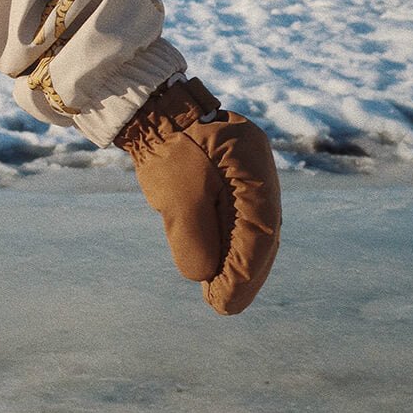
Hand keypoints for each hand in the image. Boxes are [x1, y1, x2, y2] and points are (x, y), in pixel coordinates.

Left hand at [115, 77, 280, 314]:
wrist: (150, 108)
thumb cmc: (163, 148)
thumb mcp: (176, 197)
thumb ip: (195, 237)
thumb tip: (205, 275)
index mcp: (253, 165)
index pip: (259, 231)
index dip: (244, 274)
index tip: (224, 304)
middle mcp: (258, 166)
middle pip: (261, 230)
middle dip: (244, 272)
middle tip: (223, 304)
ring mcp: (247, 167)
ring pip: (251, 224)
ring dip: (238, 260)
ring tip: (221, 293)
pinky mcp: (231, 172)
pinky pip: (238, 213)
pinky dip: (230, 240)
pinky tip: (218, 264)